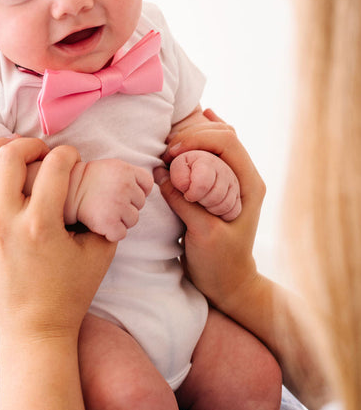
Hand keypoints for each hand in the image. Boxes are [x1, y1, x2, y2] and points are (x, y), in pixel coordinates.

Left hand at [0, 138, 116, 337]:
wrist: (36, 329)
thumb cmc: (70, 293)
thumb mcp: (98, 253)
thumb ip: (102, 216)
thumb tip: (102, 187)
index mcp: (41, 224)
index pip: (54, 166)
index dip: (68, 154)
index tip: (75, 160)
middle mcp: (8, 221)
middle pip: (8, 157)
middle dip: (30, 144)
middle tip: (44, 153)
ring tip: (8, 152)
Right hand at [66, 159, 153, 241]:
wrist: (63, 192)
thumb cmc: (86, 181)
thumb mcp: (109, 167)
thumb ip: (128, 174)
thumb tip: (144, 190)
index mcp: (126, 170)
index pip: (147, 184)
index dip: (138, 190)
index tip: (124, 193)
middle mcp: (125, 186)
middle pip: (140, 203)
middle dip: (127, 205)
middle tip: (108, 203)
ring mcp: (118, 205)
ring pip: (133, 219)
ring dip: (121, 219)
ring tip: (104, 212)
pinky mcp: (109, 222)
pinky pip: (121, 233)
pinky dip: (112, 232)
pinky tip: (100, 223)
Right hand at [154, 110, 264, 313]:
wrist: (228, 283)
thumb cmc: (220, 262)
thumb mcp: (202, 233)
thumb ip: (184, 202)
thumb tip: (161, 173)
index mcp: (249, 184)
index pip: (228, 142)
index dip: (198, 138)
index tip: (171, 153)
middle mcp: (245, 176)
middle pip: (223, 134)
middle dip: (193, 134)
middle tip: (167, 151)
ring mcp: (234, 178)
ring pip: (218, 138)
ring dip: (193, 136)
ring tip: (170, 148)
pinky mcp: (221, 183)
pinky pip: (212, 151)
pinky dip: (200, 138)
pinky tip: (193, 125)